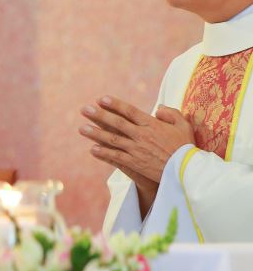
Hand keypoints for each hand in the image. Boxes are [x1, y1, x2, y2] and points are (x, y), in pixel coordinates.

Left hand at [80, 95, 194, 187]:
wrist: (188, 171)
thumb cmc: (186, 146)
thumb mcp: (184, 125)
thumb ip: (171, 113)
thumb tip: (158, 107)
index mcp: (152, 125)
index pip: (129, 111)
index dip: (114, 105)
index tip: (101, 99)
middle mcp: (142, 135)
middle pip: (116, 123)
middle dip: (98, 115)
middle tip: (84, 109)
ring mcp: (137, 150)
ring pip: (112, 140)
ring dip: (95, 133)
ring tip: (81, 128)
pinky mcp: (135, 163)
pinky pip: (116, 157)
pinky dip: (103, 153)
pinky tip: (92, 149)